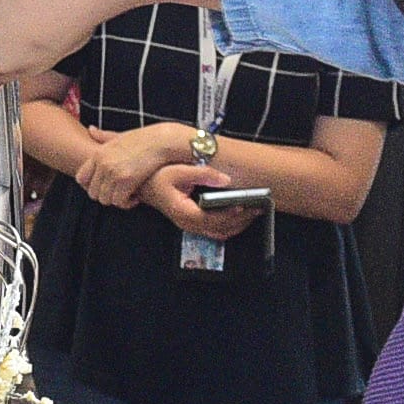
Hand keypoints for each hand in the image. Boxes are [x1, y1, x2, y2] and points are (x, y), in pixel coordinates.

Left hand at [83, 121, 192, 208]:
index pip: (81, 178)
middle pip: (92, 193)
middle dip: (106, 196)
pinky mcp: (126, 181)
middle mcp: (102, 164)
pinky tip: (136, 197)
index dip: (91, 186)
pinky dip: (127, 203)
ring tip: (129, 195)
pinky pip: (119, 201)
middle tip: (120, 193)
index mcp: (98, 154)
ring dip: (117, 200)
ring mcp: (113, 172)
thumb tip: (91, 129)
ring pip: (105, 200)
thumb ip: (103, 136)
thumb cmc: (144, 138)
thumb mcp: (120, 136)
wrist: (163, 141)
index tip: (105, 186)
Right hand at [142, 159, 258, 240]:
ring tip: (255, 210)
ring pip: (220, 233)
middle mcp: (188, 223)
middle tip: (259, 207)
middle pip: (220, 229)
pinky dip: (232, 225)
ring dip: (239, 224)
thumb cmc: (157, 177)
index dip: (229, 213)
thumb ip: (201, 174)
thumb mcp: (177, 170)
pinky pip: (217, 230)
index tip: (244, 204)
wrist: (145, 186)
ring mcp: (191, 226)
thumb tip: (224, 179)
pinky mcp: (194, 224)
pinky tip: (242, 214)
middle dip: (241, 220)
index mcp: (183, 212)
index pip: (211, 218)